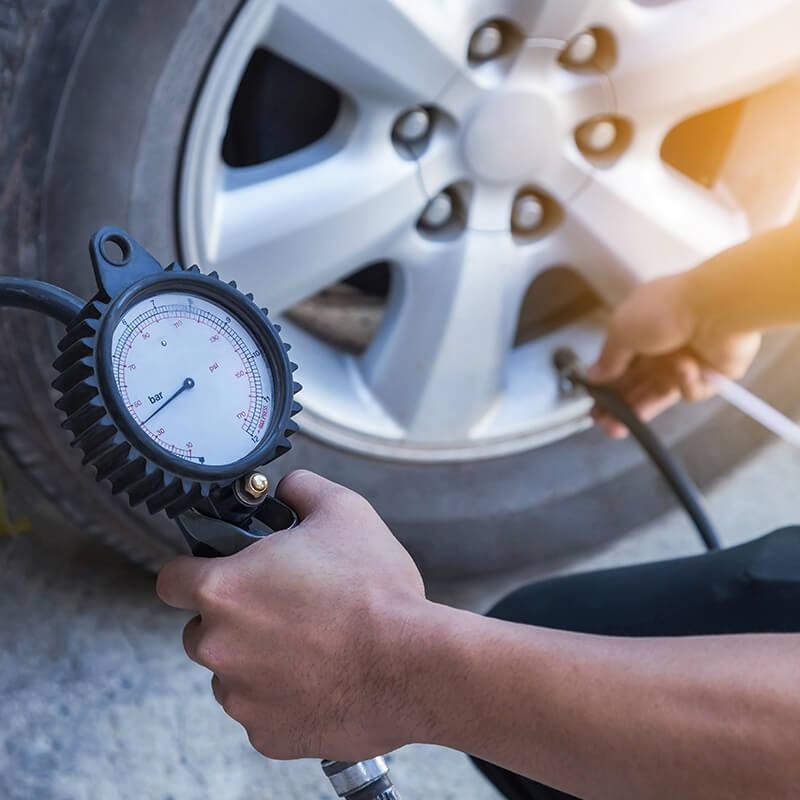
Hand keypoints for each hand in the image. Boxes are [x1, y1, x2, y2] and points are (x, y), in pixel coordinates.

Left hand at [156, 470, 427, 760]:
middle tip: (284, 605)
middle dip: (233, 617)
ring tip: (311, 644)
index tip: (217, 571)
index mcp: (224, 589)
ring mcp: (240, 696)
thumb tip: (288, 487)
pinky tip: (321, 678)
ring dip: (256, 658)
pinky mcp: (266, 734)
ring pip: (231, 672)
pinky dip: (282, 696)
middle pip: (202, 628)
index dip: (192, 570)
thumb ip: (302, 489)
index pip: (170, 579)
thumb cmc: (375, 589)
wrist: (413, 665)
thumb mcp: (343, 511)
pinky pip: (260, 710)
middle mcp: (218, 646)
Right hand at [588, 274, 760, 436]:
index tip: (593, 406)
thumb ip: (607, 359)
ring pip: (659, 395)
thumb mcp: (621, 330)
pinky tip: (686, 368)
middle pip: (635, 385)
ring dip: (641, 408)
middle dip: (618, 406)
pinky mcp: (710, 377)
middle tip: (604, 424)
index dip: (604, 387)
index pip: (617, 367)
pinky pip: (690, 391)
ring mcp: (684, 364)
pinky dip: (686, 382)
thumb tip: (592, 376)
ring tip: (624, 424)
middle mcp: (659, 350)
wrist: (718, 307)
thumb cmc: (663, 311)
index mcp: (637, 333)